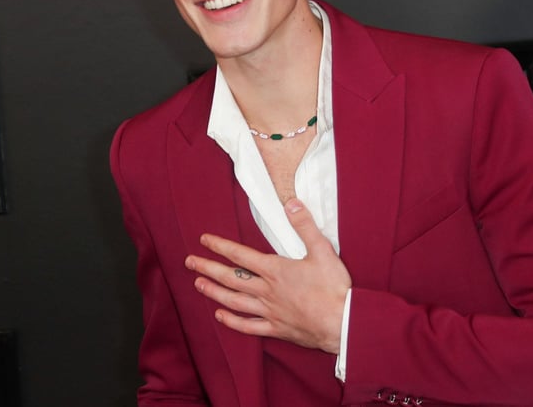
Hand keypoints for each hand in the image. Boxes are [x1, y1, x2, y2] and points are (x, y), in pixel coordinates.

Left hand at [184, 198, 351, 353]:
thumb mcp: (322, 250)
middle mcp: (267, 291)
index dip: (220, 246)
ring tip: (198, 285)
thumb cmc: (334, 288)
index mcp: (275, 270)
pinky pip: (248, 326)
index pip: (240, 255)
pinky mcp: (276, 328)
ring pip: (234, 300)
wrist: (343, 323)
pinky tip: (220, 316)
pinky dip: (232, 321)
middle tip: (190, 262)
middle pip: (231, 278)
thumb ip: (305, 225)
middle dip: (208, 268)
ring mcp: (270, 311)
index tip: (204, 240)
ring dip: (214, 292)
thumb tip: (291, 202)